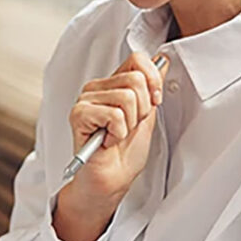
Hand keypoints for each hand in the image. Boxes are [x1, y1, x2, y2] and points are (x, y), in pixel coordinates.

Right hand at [54, 53, 167, 240]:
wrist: (111, 181)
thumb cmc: (125, 154)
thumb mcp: (147, 116)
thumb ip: (152, 89)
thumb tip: (162, 61)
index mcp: (113, 84)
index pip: (137, 59)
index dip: (153, 80)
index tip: (154, 102)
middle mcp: (97, 88)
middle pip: (136, 79)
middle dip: (142, 109)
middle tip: (129, 127)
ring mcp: (86, 100)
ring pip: (127, 97)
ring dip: (129, 124)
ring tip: (117, 135)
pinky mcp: (79, 114)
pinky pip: (114, 114)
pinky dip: (118, 132)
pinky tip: (107, 141)